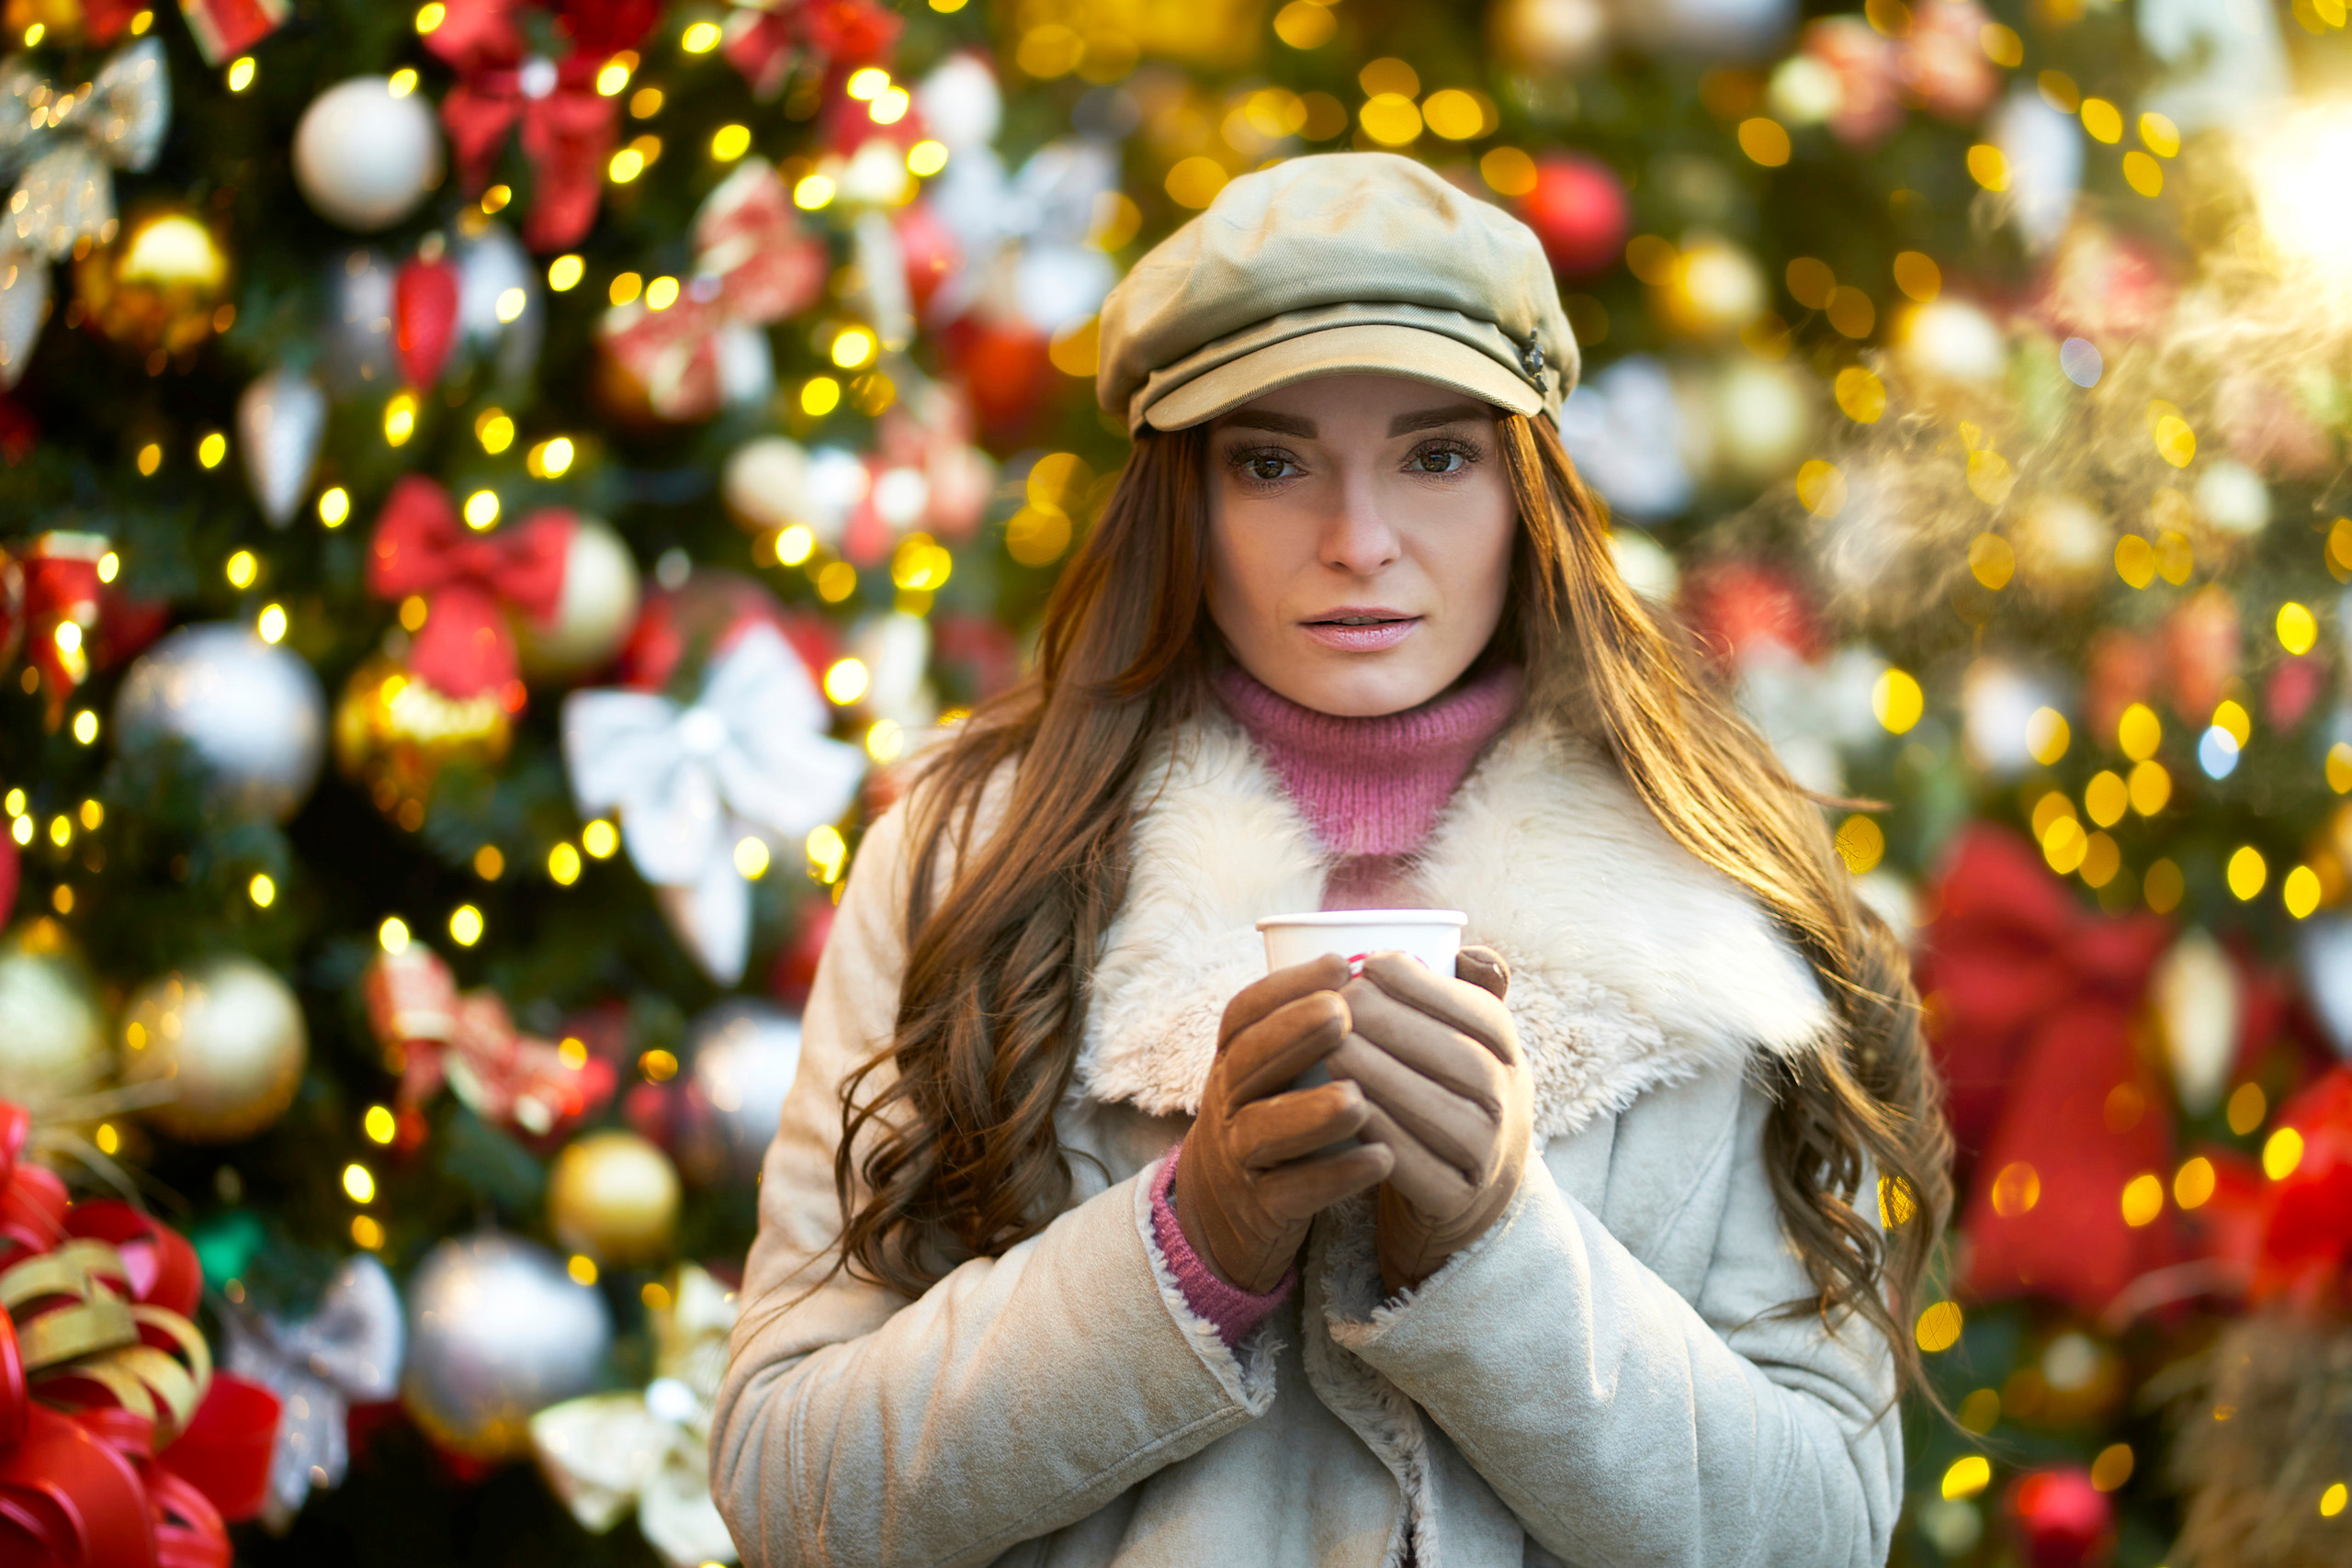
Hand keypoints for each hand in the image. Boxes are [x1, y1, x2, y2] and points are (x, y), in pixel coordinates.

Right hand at [1173, 955, 1397, 1293]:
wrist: (1222, 1211)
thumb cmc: (1274, 1118)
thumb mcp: (1277, 1070)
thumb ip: (1321, 1025)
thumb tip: (1406, 961)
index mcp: (1234, 1059)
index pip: (1244, 1013)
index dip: (1286, 985)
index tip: (1339, 963)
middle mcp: (1227, 1101)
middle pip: (1246, 1062)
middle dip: (1292, 1034)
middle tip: (1342, 1013)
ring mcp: (1238, 1156)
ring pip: (1262, 1130)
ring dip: (1309, 1112)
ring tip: (1358, 1099)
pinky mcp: (1259, 1208)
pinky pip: (1291, 1193)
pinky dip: (1334, 1176)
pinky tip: (1380, 1160)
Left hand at [1328, 947, 1530, 1293]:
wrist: (1464, 1196)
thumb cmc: (1448, 1096)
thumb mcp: (1468, 1046)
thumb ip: (1466, 993)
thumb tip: (1467, 949)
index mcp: (1509, 1055)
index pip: (1482, 1013)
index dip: (1428, 986)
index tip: (1371, 962)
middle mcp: (1509, 1104)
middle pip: (1461, 1059)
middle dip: (1398, 1025)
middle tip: (1340, 1002)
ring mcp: (1487, 1156)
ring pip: (1441, 1111)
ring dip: (1385, 1076)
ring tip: (1333, 1047)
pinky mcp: (1455, 1201)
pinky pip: (1418, 1166)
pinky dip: (1381, 1134)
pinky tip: (1344, 1106)